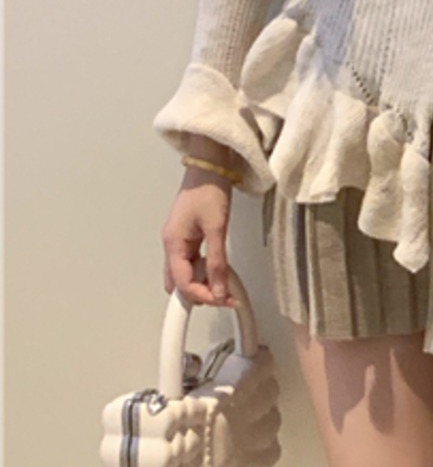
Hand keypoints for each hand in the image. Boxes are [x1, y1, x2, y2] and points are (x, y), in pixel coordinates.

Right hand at [161, 166, 236, 307]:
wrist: (209, 166)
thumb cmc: (208, 190)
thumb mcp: (217, 229)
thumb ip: (217, 262)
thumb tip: (219, 288)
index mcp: (173, 243)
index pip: (182, 283)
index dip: (203, 296)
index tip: (223, 300)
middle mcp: (171, 244)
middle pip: (180, 282)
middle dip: (202, 293)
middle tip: (226, 296)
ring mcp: (178, 240)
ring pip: (186, 273)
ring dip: (204, 283)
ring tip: (226, 285)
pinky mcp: (187, 235)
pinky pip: (191, 261)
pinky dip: (204, 270)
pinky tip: (218, 271)